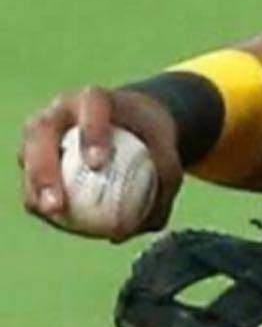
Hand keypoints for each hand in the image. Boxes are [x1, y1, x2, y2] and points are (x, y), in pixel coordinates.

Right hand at [18, 86, 183, 239]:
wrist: (132, 120)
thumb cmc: (152, 138)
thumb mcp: (168, 154)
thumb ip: (163, 184)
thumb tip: (139, 228)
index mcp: (96, 98)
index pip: (92, 108)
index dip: (91, 132)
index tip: (98, 163)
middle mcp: (61, 109)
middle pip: (42, 133)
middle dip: (44, 169)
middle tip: (59, 204)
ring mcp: (43, 129)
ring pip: (27, 157)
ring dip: (35, 188)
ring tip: (52, 216)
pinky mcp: (35, 150)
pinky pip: (33, 176)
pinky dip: (42, 198)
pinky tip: (58, 222)